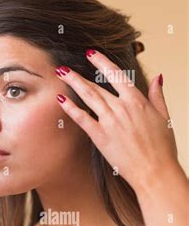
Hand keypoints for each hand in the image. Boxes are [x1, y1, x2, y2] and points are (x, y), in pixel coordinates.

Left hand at [55, 49, 178, 194]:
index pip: (116, 75)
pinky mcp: (100, 136)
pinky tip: (61, 99)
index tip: (90, 54)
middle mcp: (121, 108)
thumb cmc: (162, 147)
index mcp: (137, 101)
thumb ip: (157, 95)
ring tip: (61, 74)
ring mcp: (109, 122)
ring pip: (88, 97)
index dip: (101, 62)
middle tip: (64, 66)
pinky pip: (82, 118)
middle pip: (96, 85)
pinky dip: (70, 108)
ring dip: (73, 83)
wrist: (155, 172)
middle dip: (78, 73)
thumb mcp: (164, 116)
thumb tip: (158, 77)